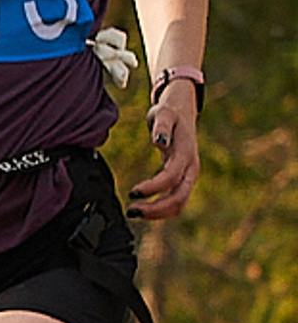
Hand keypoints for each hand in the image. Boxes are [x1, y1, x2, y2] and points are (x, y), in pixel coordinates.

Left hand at [131, 89, 200, 220]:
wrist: (183, 110)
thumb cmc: (169, 112)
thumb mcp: (163, 113)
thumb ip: (160, 127)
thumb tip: (159, 142)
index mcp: (186, 153)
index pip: (171, 177)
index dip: (153, 188)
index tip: (132, 193)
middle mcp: (191, 168)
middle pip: (180, 198)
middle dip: (156, 209)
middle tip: (131, 212)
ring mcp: (189, 175)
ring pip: (180, 203)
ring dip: (157, 212)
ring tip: (133, 212)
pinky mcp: (184, 179)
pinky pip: (177, 200)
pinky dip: (160, 209)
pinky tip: (142, 208)